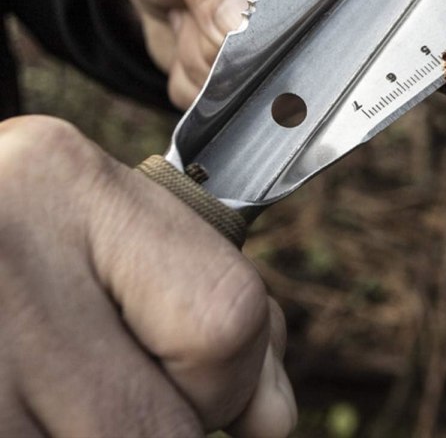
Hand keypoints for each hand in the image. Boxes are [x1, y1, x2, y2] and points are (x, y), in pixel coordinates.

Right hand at [0, 116, 295, 436]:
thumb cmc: (33, 243)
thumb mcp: (125, 242)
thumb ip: (215, 313)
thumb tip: (272, 420)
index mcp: (69, 179)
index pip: (223, 317)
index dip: (227, 374)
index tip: (190, 369)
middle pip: (155, 426)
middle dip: (155, 425)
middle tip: (101, 375)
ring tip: (46, 383)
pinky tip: (25, 402)